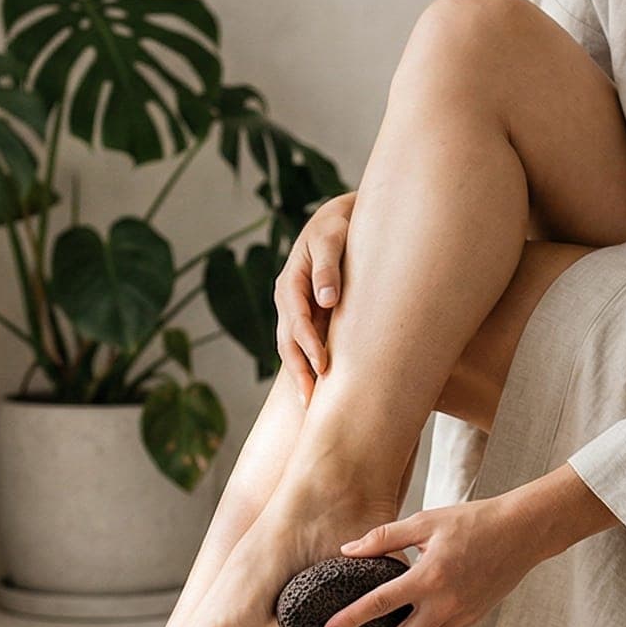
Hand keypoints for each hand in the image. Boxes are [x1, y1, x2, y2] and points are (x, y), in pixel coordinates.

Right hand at [276, 190, 355, 403]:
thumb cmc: (338, 227)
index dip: (308, 345)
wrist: (338, 221)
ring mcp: (295, 310)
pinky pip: (304, 344)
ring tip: (312, 405)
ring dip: (301, 375)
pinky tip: (320, 388)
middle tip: (312, 402)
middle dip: (299, 372)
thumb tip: (325, 299)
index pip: (296, 321)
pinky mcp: (308, 315)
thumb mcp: (332, 239)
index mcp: (290, 282)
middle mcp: (288, 299)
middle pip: (287, 342)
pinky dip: (308, 365)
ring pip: (292, 348)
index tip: (323, 366)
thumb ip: (328, 267)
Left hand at [320, 494, 545, 626]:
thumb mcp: (425, 521)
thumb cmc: (474, 521)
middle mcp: (445, 604)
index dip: (350, 620)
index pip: (379, 605)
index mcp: (430, 577)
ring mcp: (461, 616)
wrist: (523, 532)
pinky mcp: (471, 619)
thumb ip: (383, 538)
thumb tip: (348, 551)